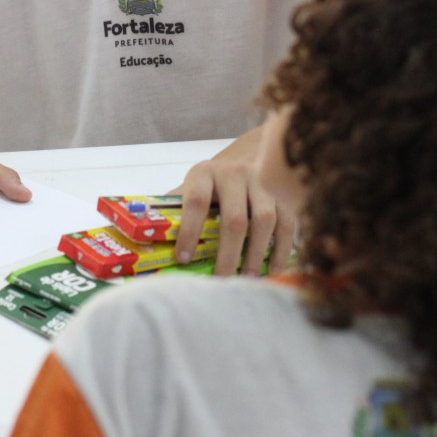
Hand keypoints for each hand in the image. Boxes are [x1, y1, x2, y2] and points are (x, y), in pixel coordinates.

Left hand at [172, 128, 296, 276]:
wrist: (245, 156)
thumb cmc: (211, 185)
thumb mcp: (189, 189)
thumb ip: (173, 213)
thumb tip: (148, 247)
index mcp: (204, 173)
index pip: (195, 201)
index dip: (189, 231)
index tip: (183, 259)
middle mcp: (235, 173)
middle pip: (235, 218)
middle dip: (228, 254)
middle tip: (222, 281)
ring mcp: (263, 182)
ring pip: (264, 221)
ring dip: (257, 254)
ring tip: (248, 279)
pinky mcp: (284, 193)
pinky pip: (288, 223)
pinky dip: (282, 249)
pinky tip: (274, 270)